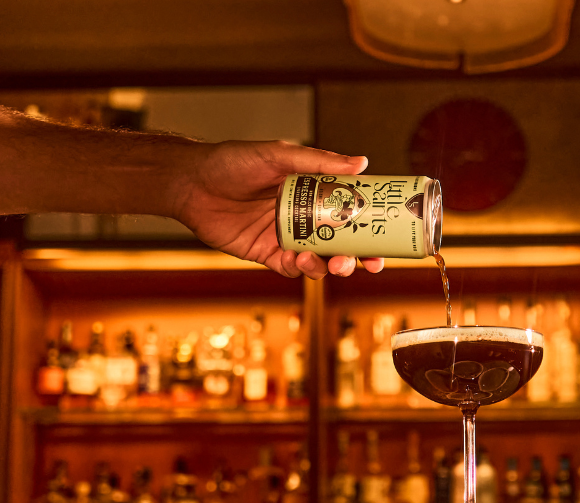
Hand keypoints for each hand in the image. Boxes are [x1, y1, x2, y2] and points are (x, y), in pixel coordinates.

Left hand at [171, 141, 385, 279]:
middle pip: (342, 242)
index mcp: (312, 192)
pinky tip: (298, 260)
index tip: (388, 236)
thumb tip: (361, 164)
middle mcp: (303, 216)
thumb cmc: (232, 162)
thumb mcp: (278, 156)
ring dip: (333, 265)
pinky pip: (292, 269)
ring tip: (332, 262)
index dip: (371, 226)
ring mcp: (287, 237)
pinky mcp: (268, 255)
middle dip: (358, 256)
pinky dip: (301, 269)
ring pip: (321, 260)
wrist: (190, 184)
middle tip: (367, 262)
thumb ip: (319, 162)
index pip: (350, 211)